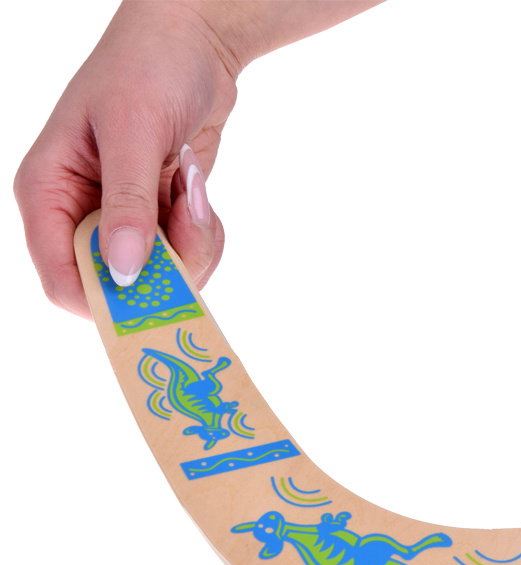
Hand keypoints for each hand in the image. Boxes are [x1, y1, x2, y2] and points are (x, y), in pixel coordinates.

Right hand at [14, 1, 235, 316]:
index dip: (106, 299)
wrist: (193, 41)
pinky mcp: (159, 212)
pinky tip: (197, 187)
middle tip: (191, 216)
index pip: (62, 279)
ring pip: (161, 271)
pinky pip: (185, 249)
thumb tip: (123, 271)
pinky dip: (203, 230)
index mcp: (49, 192)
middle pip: (121, 283)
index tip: (156, 288)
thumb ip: (128, 204)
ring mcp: (123, 215)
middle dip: (167, 263)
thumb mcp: (134, 132)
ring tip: (193, 187)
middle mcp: (80, 211)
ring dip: (192, 242)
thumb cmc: (148, 67)